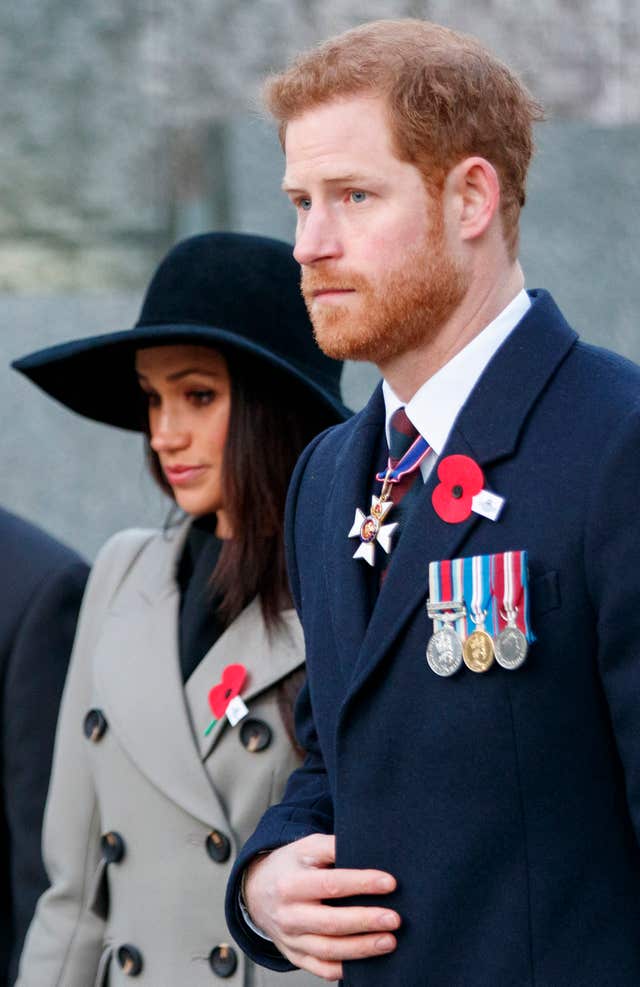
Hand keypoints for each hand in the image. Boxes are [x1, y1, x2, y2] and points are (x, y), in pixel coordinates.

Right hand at [244, 833, 399, 980]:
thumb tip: (367, 849)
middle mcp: (289, 914)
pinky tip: (367, 962)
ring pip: (328, 950)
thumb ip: (333, 846)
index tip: (390, 883)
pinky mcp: (295, 956)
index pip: (330, 885)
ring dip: (361, 949)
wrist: (256, 890)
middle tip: (395, 919)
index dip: (361, 884)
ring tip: (389, 942)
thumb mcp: (306, 847)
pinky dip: (344, 969)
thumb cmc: (290, 866)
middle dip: (366, 921)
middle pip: (330, 922)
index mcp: (291, 883)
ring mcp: (291, 939)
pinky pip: (321, 968)